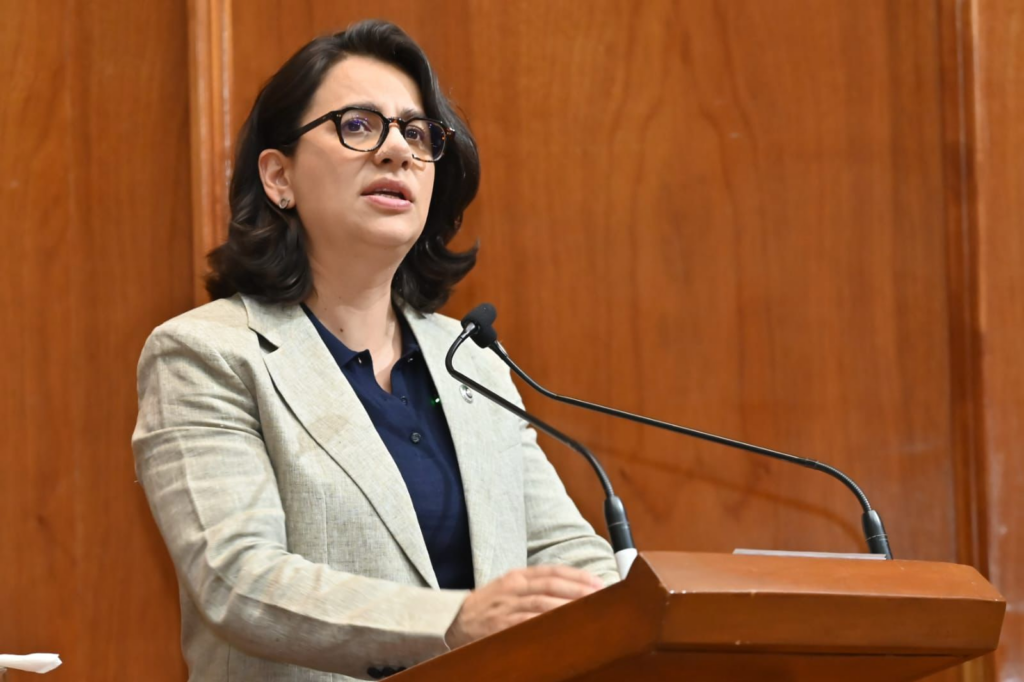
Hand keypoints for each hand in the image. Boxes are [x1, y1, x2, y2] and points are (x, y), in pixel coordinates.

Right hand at [445, 565, 603, 647]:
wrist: (452, 622)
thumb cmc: (487, 607)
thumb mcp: (509, 589)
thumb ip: (535, 588)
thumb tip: (571, 593)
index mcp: (517, 577)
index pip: (552, 571)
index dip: (577, 576)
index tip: (598, 582)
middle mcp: (513, 587)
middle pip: (551, 585)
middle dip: (579, 590)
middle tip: (601, 597)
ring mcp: (506, 607)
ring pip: (542, 603)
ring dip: (568, 606)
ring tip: (589, 611)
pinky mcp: (500, 626)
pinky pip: (527, 623)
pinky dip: (547, 624)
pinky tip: (563, 627)